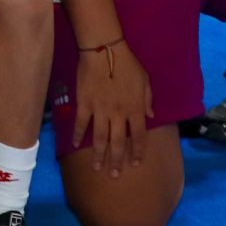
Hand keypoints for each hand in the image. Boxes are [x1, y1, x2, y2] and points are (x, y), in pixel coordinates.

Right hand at [70, 38, 152, 176]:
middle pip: (118, 142)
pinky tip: (74, 144)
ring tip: (96, 168)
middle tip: (115, 175)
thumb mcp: (145, 80)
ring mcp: (100, 110)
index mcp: (135, 108)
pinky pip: (80, 122)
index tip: (135, 164)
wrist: (104, 50)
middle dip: (117, 160)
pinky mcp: (84, 104)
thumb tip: (150, 116)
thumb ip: (147, 100)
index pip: (139, 136)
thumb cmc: (127, 63)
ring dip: (99, 154)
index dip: (137, 151)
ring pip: (100, 137)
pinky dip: (77, 134)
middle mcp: (119, 114)